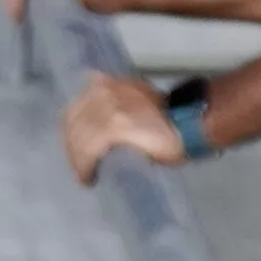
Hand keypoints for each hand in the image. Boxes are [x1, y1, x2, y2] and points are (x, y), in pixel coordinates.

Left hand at [63, 72, 187, 180]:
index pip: (76, 108)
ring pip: (79, 138)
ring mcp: (107, 108)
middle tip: (80, 168)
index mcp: (106, 84)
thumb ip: (113, 108)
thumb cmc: (165, 118)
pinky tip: (88, 177)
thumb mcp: (133, 103)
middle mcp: (103, 91)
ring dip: (78, 160)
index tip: (75, 150)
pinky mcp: (113, 127)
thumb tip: (98, 129)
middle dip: (73, 148)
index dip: (71, 132)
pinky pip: (89, 150)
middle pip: (73, 123)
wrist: (188, 123)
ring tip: (86, 175)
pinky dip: (85, 166)